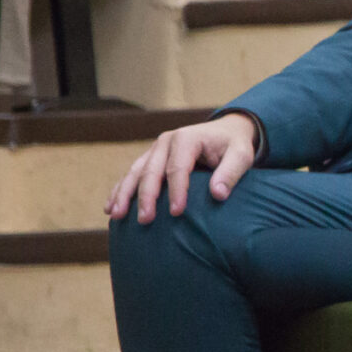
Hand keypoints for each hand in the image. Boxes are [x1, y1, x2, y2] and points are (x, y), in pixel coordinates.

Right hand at [106, 112, 260, 222]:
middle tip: (145, 220)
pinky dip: (120, 190)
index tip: (177, 213)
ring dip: (124, 194)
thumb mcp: (241, 155)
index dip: (177, 191)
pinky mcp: (149, 158)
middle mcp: (165, 141)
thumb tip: (218, 195)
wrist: (225, 131)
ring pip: (134, 172)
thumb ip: (231, 173)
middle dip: (146, 197)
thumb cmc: (233, 146)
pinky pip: (131, 175)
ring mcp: (154, 150)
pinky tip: (110, 208)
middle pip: (151, 171)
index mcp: (186, 139)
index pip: (178, 168)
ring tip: (116, 216)